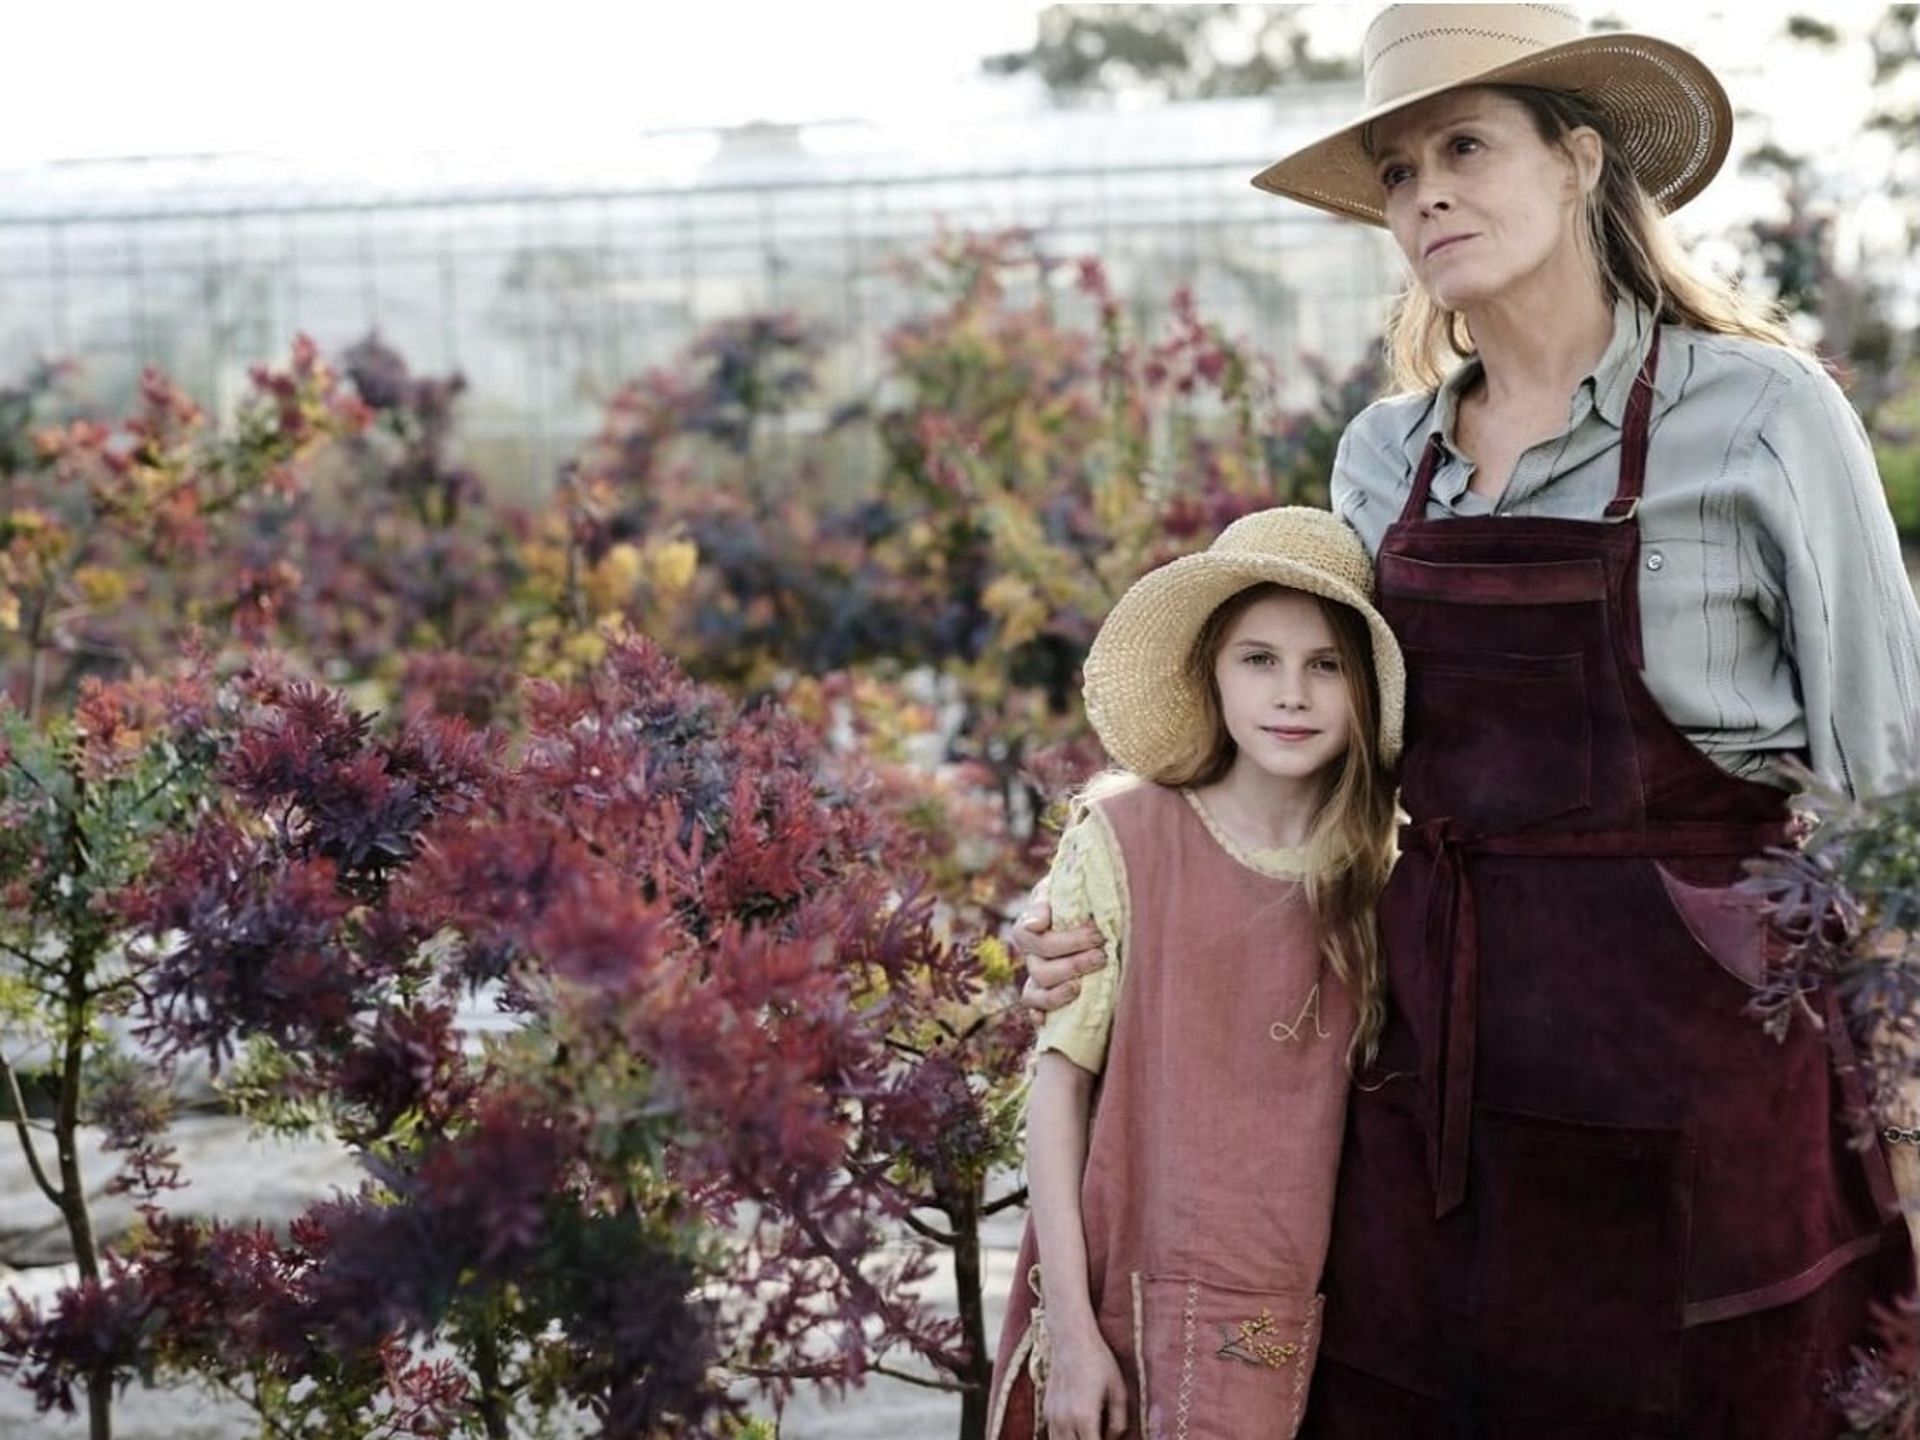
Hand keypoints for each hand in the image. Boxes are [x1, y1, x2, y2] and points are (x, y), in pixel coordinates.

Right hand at [1010, 883, 1105, 1013]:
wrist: (1094, 915)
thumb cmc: (1081, 899)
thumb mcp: (1069, 889)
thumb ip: (1051, 900)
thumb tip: (1036, 924)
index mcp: (1031, 927)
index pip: (1027, 935)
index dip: (1062, 939)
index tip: (1094, 932)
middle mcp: (1031, 955)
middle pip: (1040, 967)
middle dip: (1073, 962)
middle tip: (1103, 953)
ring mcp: (1038, 978)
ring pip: (1035, 992)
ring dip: (1060, 990)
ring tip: (1085, 984)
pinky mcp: (1048, 997)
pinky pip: (1034, 1011)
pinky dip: (1040, 1015)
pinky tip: (1048, 1020)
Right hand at [1044, 1323, 1128, 1439]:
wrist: (1071, 1339)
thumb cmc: (1098, 1362)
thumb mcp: (1119, 1391)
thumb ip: (1119, 1423)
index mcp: (1084, 1417)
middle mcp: (1064, 1420)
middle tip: (1100, 1434)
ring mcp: (1052, 1416)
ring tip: (1090, 1433)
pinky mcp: (1046, 1410)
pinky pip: (1053, 1435)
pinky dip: (1065, 1439)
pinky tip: (1078, 1432)